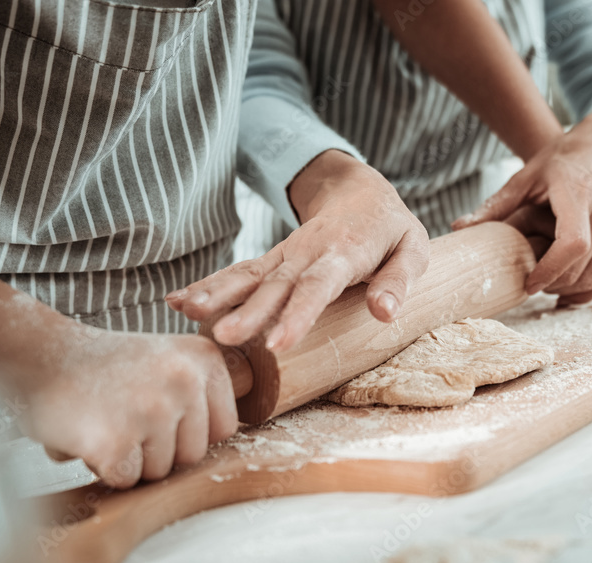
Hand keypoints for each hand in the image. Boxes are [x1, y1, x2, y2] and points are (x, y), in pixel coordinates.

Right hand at [17, 324, 237, 488]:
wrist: (36, 355)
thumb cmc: (102, 368)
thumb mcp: (167, 360)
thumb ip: (203, 394)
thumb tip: (234, 439)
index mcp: (205, 358)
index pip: (223, 428)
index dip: (186, 430)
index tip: (153, 404)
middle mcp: (185, 380)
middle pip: (193, 455)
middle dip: (157, 447)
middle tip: (122, 411)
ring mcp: (152, 410)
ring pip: (160, 471)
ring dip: (130, 457)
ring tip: (104, 418)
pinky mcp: (116, 442)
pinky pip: (126, 480)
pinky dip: (103, 467)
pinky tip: (88, 432)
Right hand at [167, 150, 429, 351]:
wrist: (359, 191)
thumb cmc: (390, 229)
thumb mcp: (413, 248)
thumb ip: (399, 280)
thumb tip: (384, 313)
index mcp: (344, 253)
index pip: (318, 286)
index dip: (298, 314)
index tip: (278, 342)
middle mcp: (307, 254)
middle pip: (274, 285)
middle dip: (248, 312)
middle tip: (224, 337)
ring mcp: (284, 257)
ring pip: (247, 276)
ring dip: (216, 295)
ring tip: (186, 312)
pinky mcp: (270, 262)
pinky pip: (237, 274)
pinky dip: (208, 286)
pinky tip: (178, 301)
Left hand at [454, 103, 591, 304]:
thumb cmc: (565, 159)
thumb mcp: (527, 176)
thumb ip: (496, 206)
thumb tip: (457, 228)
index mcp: (579, 193)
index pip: (571, 244)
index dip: (549, 271)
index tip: (528, 284)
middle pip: (582, 266)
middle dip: (554, 284)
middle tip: (532, 286)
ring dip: (571, 290)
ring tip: (547, 288)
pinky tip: (570, 294)